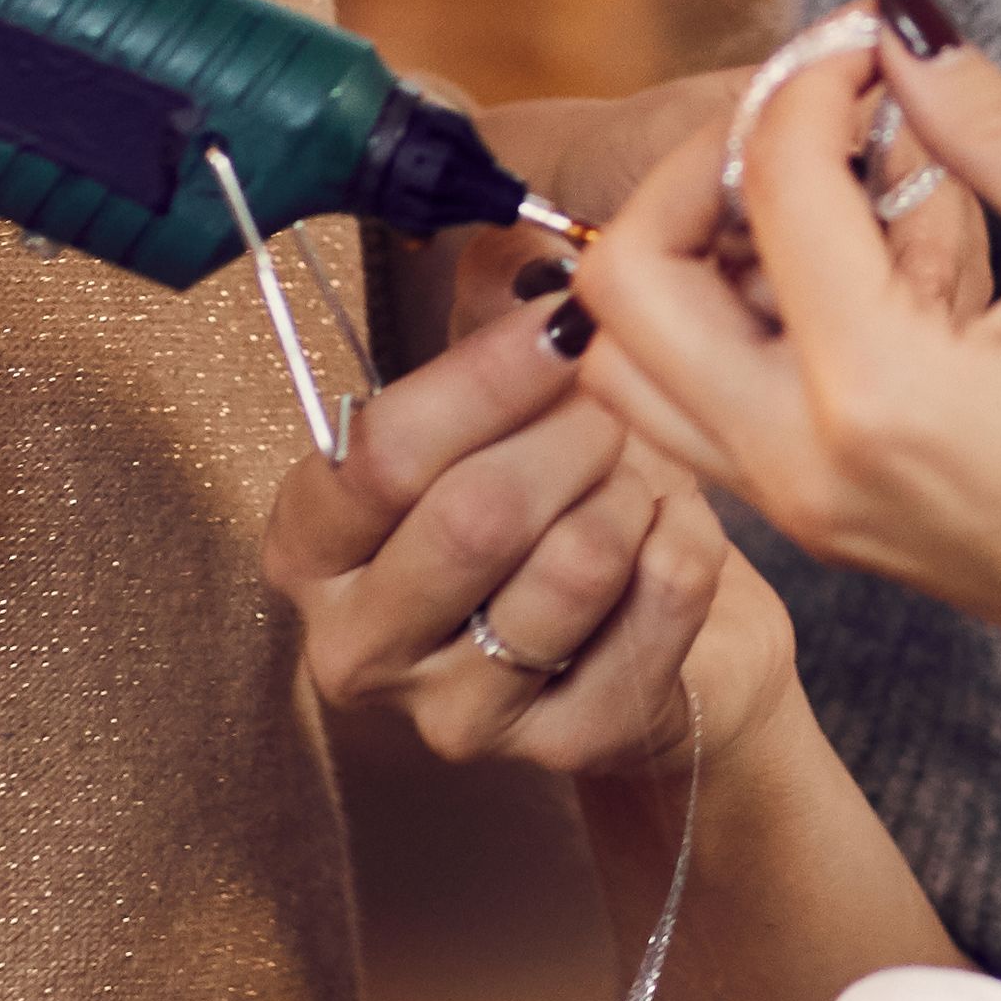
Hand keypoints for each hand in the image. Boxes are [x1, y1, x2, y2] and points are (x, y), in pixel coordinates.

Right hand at [259, 290, 786, 780]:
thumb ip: (482, 347)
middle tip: (613, 403)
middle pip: (476, 515)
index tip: (564, 320)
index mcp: (313, 549)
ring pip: (576, 561)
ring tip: (638, 476)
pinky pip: (657, 605)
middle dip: (572, 434)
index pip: (383, 454)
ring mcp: (459, 716)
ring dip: (633, 490)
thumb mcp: (491, 422)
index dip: (486, 376)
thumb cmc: (554, 505)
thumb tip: (529, 254)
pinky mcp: (566, 746)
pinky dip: (688, 542)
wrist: (657, 639)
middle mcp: (361, 648)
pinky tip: (675, 532)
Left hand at [566, 21, 1000, 735]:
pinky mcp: (825, 527)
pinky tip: (870, 274)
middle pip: (628, 279)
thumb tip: (901, 26)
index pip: (772, 179)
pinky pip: (704, 412)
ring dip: (700, 253)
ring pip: (638, 361)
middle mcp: (804, 465)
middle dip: (704, 162)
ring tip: (834, 197)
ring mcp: (804, 511)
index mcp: (877, 392)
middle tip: (819, 117)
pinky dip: (735, 321)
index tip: (879, 34)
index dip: (816, 71)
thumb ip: (993, 125)